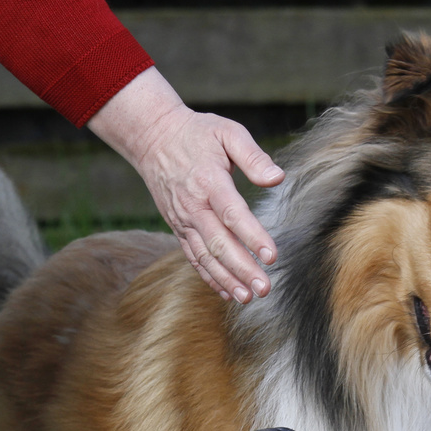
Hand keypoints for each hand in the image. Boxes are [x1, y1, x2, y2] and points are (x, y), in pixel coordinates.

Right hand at [87, 69, 284, 303]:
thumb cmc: (197, 133)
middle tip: (264, 288)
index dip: (252, 236)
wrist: (153, 137)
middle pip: (219, 243)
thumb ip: (253, 156)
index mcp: (209, 181)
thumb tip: (276, 178)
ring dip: (226, 280)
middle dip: (242, 269)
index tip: (272, 255)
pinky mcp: (178, 227)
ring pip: (205, 256)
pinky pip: (193, 257)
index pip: (233, 214)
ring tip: (247, 298)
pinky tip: (227, 293)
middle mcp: (193, 206)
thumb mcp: (227, 132)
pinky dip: (209, 277)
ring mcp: (183, 220)